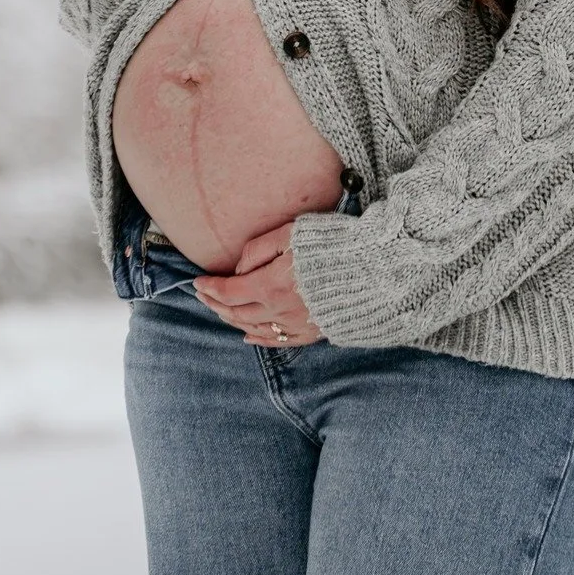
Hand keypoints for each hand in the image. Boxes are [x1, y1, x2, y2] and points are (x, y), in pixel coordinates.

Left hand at [192, 222, 323, 346]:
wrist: (375, 272)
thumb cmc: (333, 245)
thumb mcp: (290, 234)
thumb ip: (258, 250)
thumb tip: (239, 269)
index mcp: (270, 285)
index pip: (229, 292)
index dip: (210, 288)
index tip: (198, 282)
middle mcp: (278, 310)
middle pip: (237, 312)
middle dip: (215, 304)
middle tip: (203, 295)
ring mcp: (295, 325)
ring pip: (253, 328)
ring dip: (232, 320)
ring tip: (220, 310)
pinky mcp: (311, 333)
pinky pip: (277, 341)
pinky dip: (258, 339)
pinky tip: (248, 336)